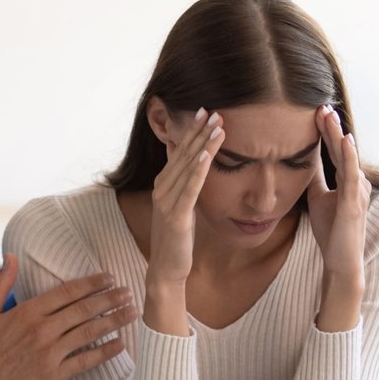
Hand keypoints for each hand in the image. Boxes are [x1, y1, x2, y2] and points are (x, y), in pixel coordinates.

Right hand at [0, 254, 135, 379]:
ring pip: (89, 332)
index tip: (109, 278)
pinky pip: (86, 361)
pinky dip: (105, 352)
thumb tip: (11, 257)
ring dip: (114, 320)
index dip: (91, 283)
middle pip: (83, 309)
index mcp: (26, 312)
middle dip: (109, 298)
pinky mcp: (53, 376)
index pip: (67, 292)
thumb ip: (0, 284)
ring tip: (131, 312)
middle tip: (128, 292)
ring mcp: (49, 353)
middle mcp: (41, 330)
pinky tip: (120, 344)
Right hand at [149, 108, 224, 284]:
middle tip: (214, 111)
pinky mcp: (176, 215)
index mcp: (162, 184)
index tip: (205, 111)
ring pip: (187, 167)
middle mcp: (161, 188)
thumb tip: (189, 163)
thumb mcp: (180, 205)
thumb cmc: (176, 238)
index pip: (178, 151)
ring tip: (217, 126)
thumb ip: (183, 184)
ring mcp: (166, 202)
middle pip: (182, 154)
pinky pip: (189, 189)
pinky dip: (197, 171)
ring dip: (203, 146)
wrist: (166, 268)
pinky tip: (205, 156)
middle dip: (199, 131)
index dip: (191, 131)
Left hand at [306, 103, 369, 286]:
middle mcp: (356, 181)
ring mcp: (358, 191)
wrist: (340, 260)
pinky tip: (345, 140)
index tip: (316, 111)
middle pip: (342, 148)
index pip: (335, 150)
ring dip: (338, 134)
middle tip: (322, 104)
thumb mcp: (318, 197)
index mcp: (347, 180)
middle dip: (332, 126)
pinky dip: (349, 156)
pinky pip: (352, 175)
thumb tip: (303, 158)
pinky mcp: (354, 202)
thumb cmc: (331, 231)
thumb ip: (316, 178)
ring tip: (329, 115)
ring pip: (347, 156)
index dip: (326, 131)